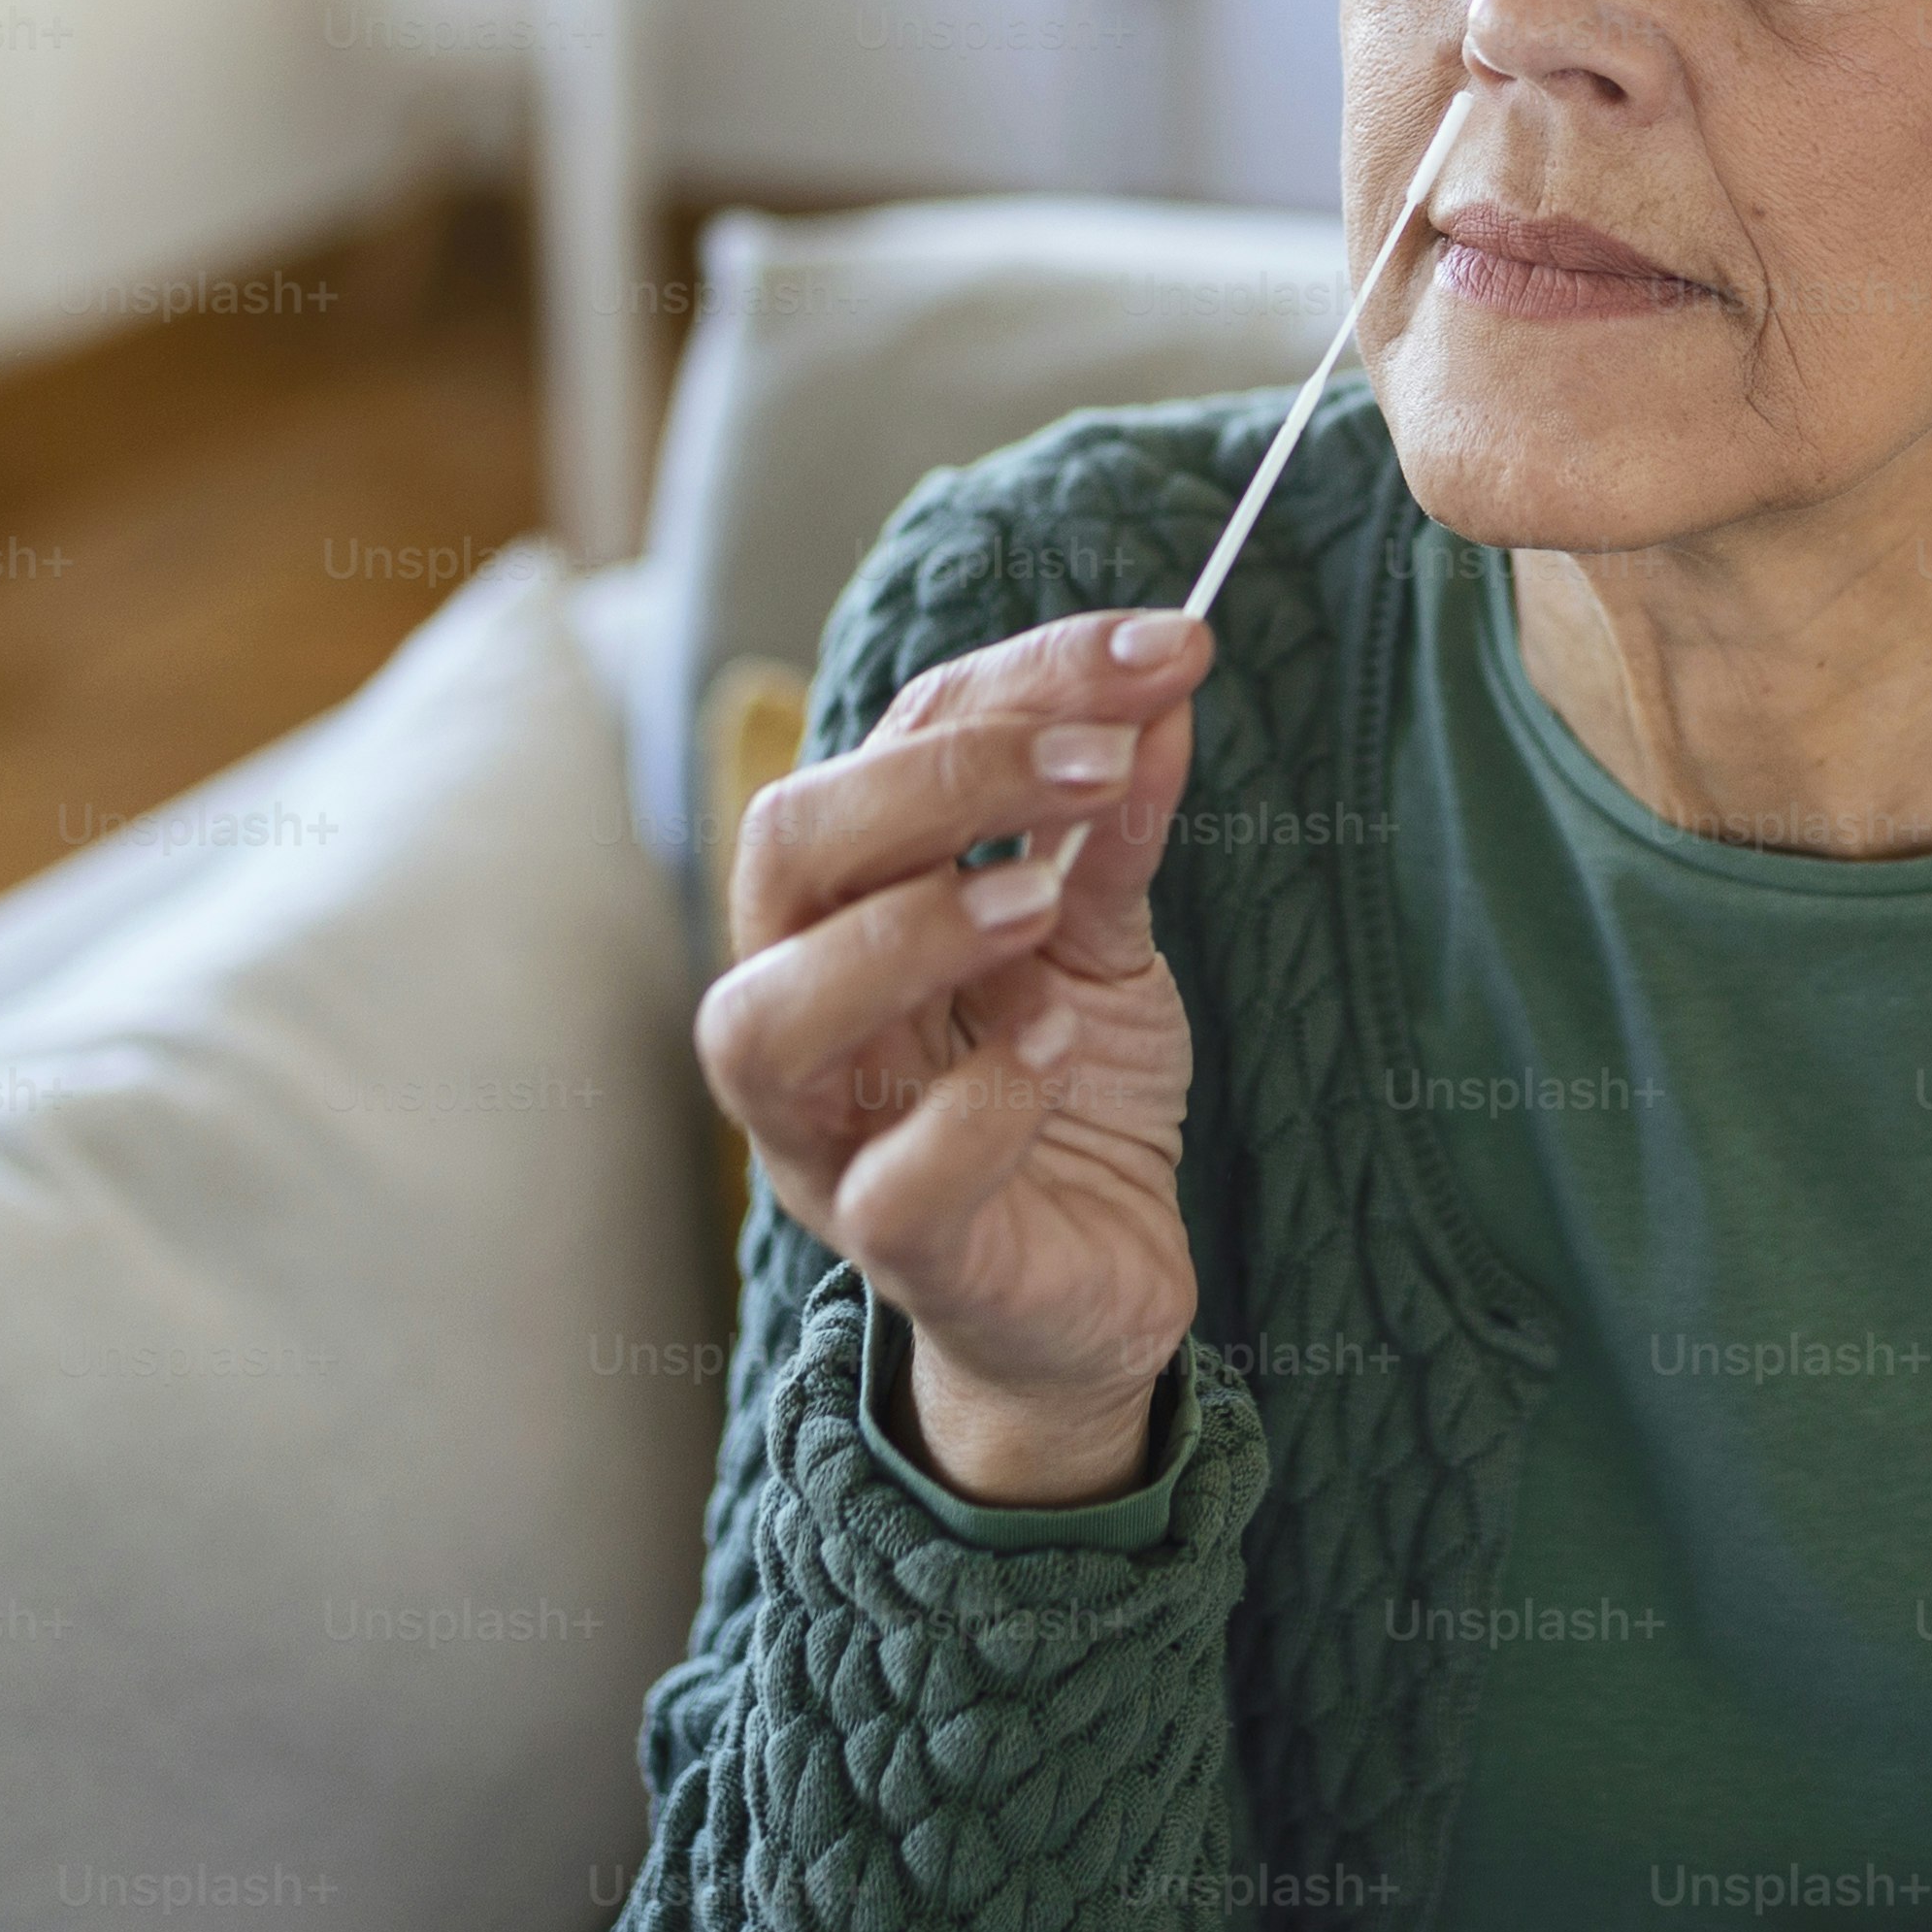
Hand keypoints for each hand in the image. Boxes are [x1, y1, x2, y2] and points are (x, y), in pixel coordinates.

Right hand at [692, 608, 1210, 1505]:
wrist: (1100, 1284)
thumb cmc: (1066, 1091)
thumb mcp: (1106, 940)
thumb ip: (1116, 825)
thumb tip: (1163, 680)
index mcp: (844, 904)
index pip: (887, 744)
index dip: (1019, 681)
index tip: (1161, 647)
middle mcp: (802, 1007)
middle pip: (786, 850)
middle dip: (940, 780)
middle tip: (1099, 757)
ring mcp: (827, 1138)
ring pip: (768, 1022)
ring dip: (907, 934)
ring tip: (1040, 900)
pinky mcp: (898, 1253)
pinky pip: (892, 1184)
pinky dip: (976, 1109)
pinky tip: (1055, 1049)